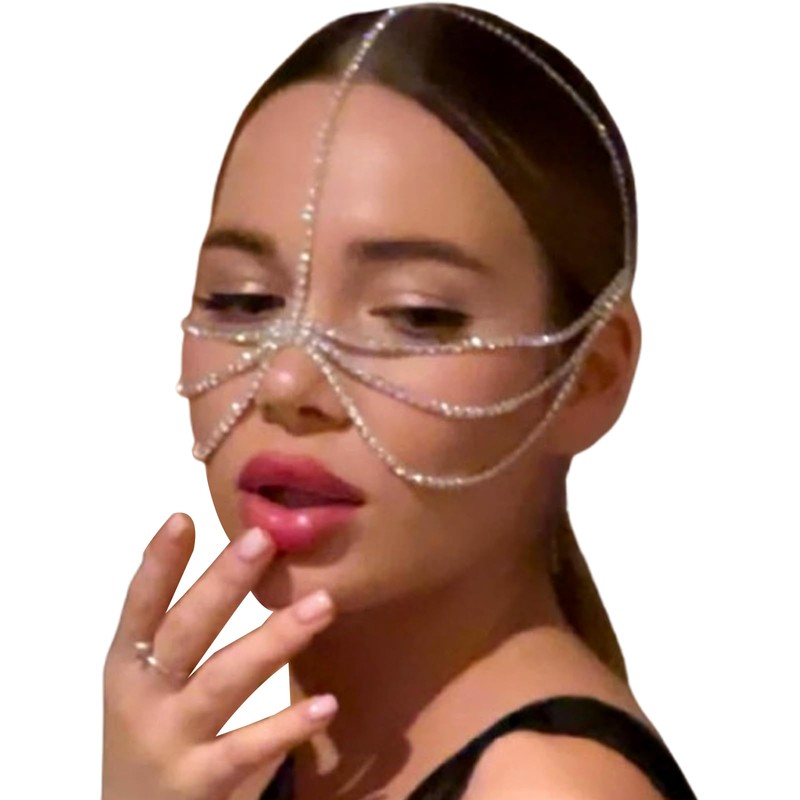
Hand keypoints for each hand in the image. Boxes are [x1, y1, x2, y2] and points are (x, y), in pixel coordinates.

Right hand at [102, 513, 337, 799]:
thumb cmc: (151, 730)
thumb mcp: (149, 680)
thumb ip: (183, 629)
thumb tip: (240, 557)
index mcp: (129, 664)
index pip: (141, 605)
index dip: (159, 563)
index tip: (184, 517)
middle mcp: (142, 698)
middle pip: (185, 631)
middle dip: (223, 584)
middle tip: (264, 539)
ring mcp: (169, 741)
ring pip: (224, 680)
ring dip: (274, 639)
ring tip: (322, 606)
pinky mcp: (198, 784)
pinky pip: (249, 749)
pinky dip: (287, 725)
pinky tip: (326, 705)